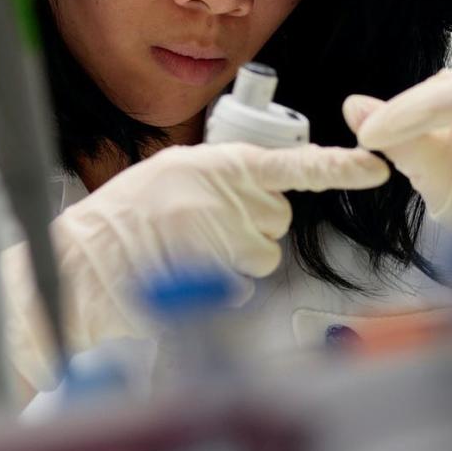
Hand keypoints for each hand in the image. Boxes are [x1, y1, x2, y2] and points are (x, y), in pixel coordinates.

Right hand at [0, 142, 387, 391]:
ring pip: (262, 255)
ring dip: (235, 260)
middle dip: (252, 229)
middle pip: (277, 219)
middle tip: (205, 231)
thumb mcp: (170, 179)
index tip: (374, 164)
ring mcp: (213, 233)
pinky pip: (240, 287)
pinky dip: (219, 289)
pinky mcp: (208, 272)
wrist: (77, 264)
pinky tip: (182, 274)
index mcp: (208, 163)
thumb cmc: (119, 224)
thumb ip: (220, 184)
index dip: (335, 166)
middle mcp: (217, 193)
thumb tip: (265, 202)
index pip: (286, 162)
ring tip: (187, 253)